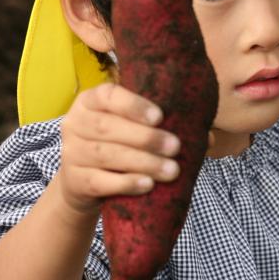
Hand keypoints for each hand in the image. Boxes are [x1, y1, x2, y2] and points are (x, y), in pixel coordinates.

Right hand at [52, 83, 181, 216]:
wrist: (85, 183)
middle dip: (145, 138)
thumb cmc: (118, 146)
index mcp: (89, 101)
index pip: (107, 95)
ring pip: (106, 155)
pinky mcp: (74, 181)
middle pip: (107, 127)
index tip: (159, 117)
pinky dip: (126, 183)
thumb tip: (207, 138)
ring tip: (171, 170)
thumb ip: (162, 127)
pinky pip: (99, 181)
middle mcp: (74, 123)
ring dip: (143, 162)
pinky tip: (147, 184)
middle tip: (175, 147)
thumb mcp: (132, 129)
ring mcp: (71, 153)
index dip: (133, 105)